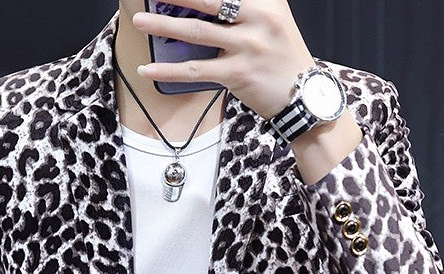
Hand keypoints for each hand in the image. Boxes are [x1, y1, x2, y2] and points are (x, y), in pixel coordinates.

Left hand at [132, 0, 316, 120]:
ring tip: (139, 21)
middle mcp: (258, 17)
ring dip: (163, 26)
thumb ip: (246, 6)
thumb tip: (208, 4)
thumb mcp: (273, 18)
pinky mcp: (237, 73)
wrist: (304, 94)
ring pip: (196, 31)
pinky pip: (195, 70)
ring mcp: (247, 46)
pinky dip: (169, 70)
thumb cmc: (282, 57)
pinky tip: (149, 68)